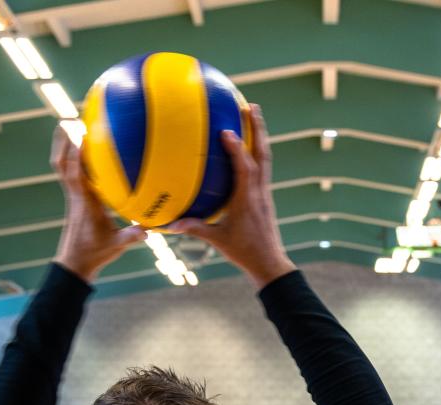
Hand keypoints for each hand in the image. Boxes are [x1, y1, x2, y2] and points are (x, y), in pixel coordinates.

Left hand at [51, 128, 144, 281]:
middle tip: (71, 118)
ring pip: (60, 165)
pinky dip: (70, 156)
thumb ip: (132, 236)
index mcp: (84, 202)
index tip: (82, 132)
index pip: (76, 174)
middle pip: (61, 162)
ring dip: (62, 144)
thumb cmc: (96, 253)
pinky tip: (81, 147)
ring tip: (69, 123)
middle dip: (64, 140)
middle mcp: (74, 195)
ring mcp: (71, 195)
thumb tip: (149, 229)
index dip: (77, 153)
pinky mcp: (73, 198)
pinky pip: (68, 171)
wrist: (75, 263)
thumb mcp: (117, 245)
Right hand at [167, 104, 293, 287]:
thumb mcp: (218, 240)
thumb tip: (170, 224)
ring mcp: (265, 192)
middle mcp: (260, 191)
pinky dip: (257, 151)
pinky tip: (248, 145)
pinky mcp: (266, 196)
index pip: (244, 168)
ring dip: (260, 135)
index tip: (227, 131)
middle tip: (251, 105)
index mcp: (247, 199)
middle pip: (263, 153)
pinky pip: (263, 167)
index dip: (237, 149)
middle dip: (258, 128)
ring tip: (254, 115)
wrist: (270, 263)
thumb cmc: (244, 252)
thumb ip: (196, 229)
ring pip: (266, 158)